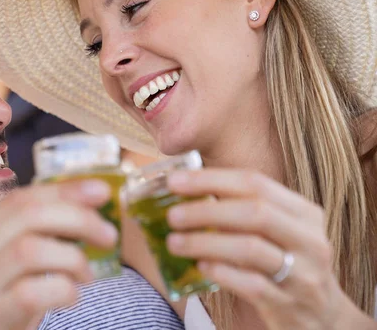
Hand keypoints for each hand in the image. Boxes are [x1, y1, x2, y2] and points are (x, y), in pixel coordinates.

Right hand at [0, 180, 117, 329]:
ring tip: (86, 276)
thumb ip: (26, 239)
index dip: (65, 190)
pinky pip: (32, 292)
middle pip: (29, 216)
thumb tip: (83, 208)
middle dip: (78, 219)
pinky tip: (71, 297)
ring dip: (73, 258)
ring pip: (31, 249)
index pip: (21, 199)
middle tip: (108, 237)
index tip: (102, 192)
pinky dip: (63, 289)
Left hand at [164, 169, 354, 329]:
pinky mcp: (289, 305)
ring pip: (250, 248)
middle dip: (206, 210)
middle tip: (172, 215)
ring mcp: (302, 274)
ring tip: (174, 242)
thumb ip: (243, 211)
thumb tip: (186, 191)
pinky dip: (222, 272)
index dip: (211, 179)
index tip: (175, 182)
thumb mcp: (278, 231)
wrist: (323, 316)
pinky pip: (251, 284)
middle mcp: (308, 239)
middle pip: (254, 213)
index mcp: (303, 212)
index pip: (255, 183)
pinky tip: (200, 266)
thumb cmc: (286, 262)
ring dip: (205, 242)